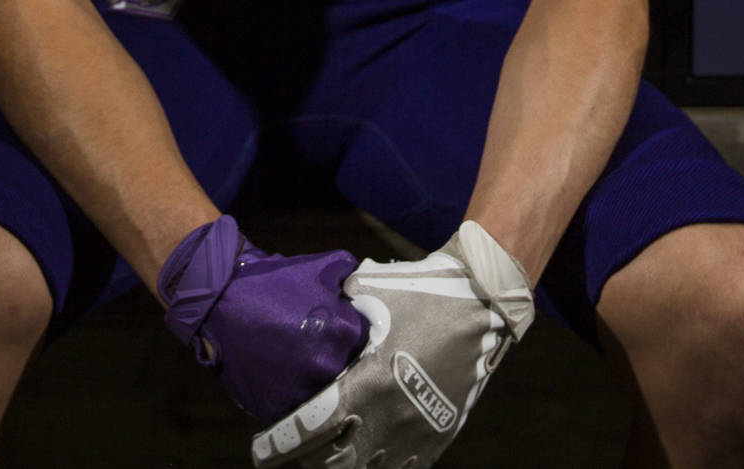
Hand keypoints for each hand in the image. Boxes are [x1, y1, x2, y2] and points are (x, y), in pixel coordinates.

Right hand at [159, 215, 369, 422]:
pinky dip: (294, 396)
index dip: (356, 337)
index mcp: (344, 332)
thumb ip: (353, 278)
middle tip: (322, 348)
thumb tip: (370, 287)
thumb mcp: (322, 267)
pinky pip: (296, 409)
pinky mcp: (276, 408)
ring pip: (324, 393)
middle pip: (348, 370)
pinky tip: (285, 377)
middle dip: (339, 359)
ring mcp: (301, 390)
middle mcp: (327, 366)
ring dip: (318, 382)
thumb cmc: (273, 280)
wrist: (220, 298)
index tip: (345, 333)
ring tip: (301, 363)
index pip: (367, 343)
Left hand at [250, 221, 535, 468]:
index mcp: (365, 385)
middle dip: (306, 462)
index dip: (278, 446)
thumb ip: (335, 311)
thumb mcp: (366, 291)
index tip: (260, 450)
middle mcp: (387, 418)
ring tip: (327, 456)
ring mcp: (415, 433)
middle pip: (332, 465)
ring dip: (342, 467)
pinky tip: (368, 457)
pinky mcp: (439, 437)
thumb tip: (307, 314)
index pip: (307, 430)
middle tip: (292, 453)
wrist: (482, 302)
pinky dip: (380, 466)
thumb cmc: (420, 291)